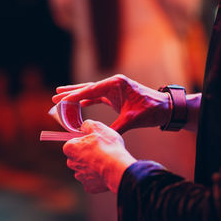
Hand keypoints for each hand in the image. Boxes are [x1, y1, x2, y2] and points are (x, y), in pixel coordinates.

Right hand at [53, 74, 170, 133]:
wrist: (166, 108)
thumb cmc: (152, 110)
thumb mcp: (133, 119)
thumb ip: (115, 127)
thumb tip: (99, 137)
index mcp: (116, 84)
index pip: (91, 90)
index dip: (75, 96)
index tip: (61, 100)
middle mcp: (113, 84)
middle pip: (88, 88)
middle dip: (71, 92)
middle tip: (55, 96)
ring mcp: (114, 89)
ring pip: (91, 92)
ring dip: (77, 96)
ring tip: (60, 97)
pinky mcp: (116, 96)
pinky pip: (97, 98)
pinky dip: (87, 101)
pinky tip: (79, 105)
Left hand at [63, 120, 136, 192]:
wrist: (117, 168)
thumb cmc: (108, 148)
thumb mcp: (98, 127)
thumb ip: (88, 124)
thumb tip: (85, 126)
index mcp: (70, 148)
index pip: (72, 143)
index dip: (83, 141)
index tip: (92, 141)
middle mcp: (72, 163)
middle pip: (78, 157)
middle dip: (87, 154)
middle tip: (101, 150)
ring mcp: (80, 176)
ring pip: (85, 169)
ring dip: (93, 166)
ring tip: (106, 161)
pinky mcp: (89, 186)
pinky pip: (92, 180)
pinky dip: (98, 177)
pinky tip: (106, 171)